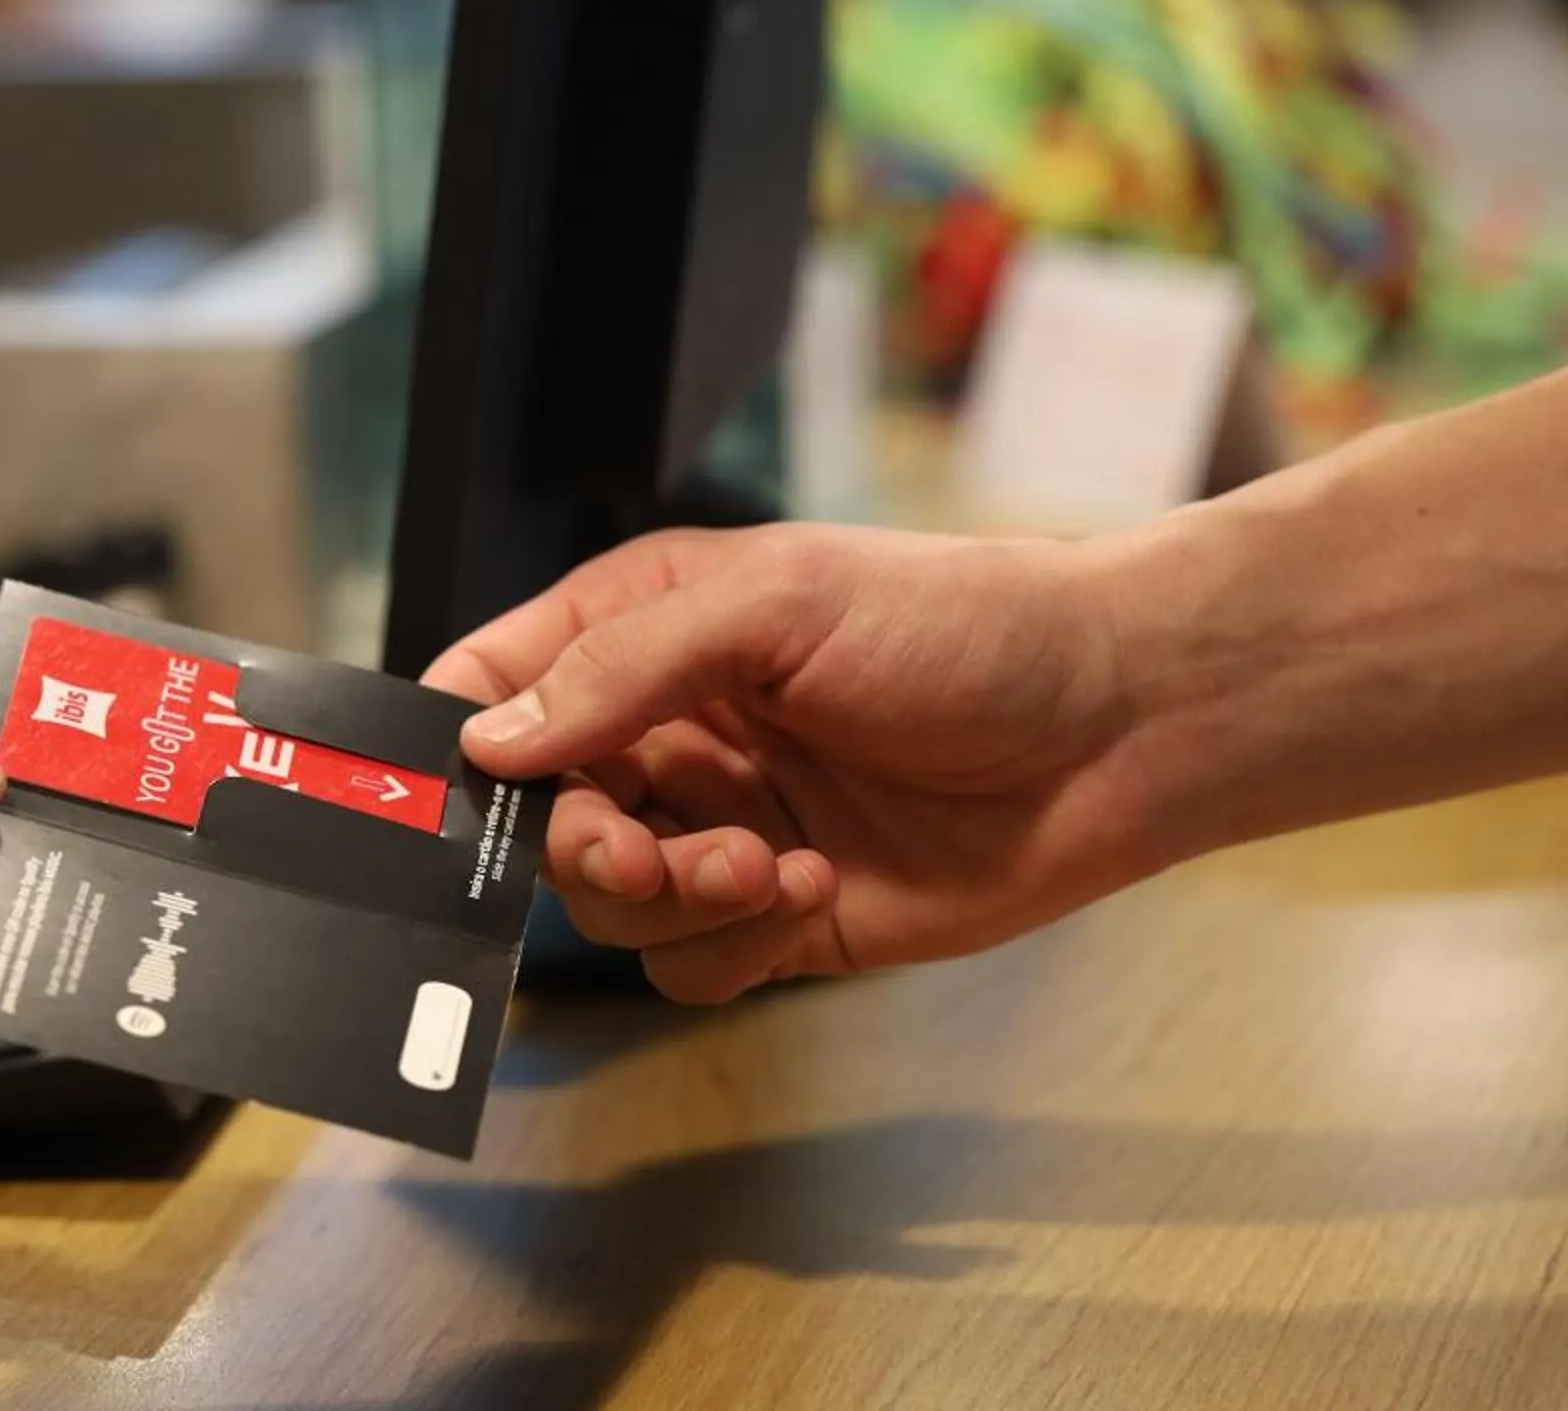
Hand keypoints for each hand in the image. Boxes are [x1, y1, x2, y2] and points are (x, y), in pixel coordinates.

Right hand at [429, 526, 1160, 1001]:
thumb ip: (624, 668)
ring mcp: (717, 827)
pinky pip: (689, 964)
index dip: (456, 746)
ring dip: (673, 896)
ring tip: (769, 860)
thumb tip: (491, 743)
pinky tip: (815, 887)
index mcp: (644, 631)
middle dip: (583, 847)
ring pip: (608, 906)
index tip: (452, 798)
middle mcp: (667, 734)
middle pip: (538, 820)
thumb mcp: (779, 603)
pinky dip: (734, 940)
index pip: (495, 688)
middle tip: (649, 852)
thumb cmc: (964, 624)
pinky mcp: (776, 915)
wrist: (1115, 725)